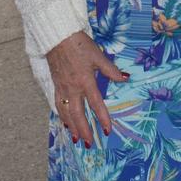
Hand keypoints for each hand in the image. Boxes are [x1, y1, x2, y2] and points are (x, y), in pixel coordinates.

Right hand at [45, 31, 128, 147]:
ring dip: (72, 127)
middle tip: (89, 144)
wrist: (57, 37)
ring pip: (66, 112)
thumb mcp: (98, 55)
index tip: (107, 130)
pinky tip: (64, 121)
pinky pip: (58, 104)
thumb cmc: (79, 44)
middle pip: (78, 114)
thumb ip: (111, 70)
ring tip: (76, 138)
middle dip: (84, 130)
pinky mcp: (56, 85)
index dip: (102, 118)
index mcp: (85, 81)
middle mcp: (73, 88)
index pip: (96, 104)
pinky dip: (62, 115)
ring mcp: (62, 88)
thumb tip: (125, 78)